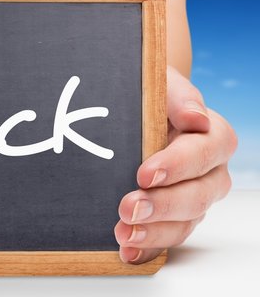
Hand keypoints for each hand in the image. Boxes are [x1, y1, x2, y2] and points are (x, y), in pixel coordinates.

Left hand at [115, 66, 236, 263]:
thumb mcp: (160, 85)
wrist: (134, 114)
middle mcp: (209, 172)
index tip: (144, 173)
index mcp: (212, 137)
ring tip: (123, 233)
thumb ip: (177, 96)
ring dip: (153, 232)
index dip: (177, 165)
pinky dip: (147, 248)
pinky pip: (166, 238)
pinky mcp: (173, 218)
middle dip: (162, 205)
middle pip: (198, 195)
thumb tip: (196, 117)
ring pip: (185, 223)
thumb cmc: (149, 96)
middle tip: (128, 208)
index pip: (205, 152)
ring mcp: (193, 198)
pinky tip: (127, 251)